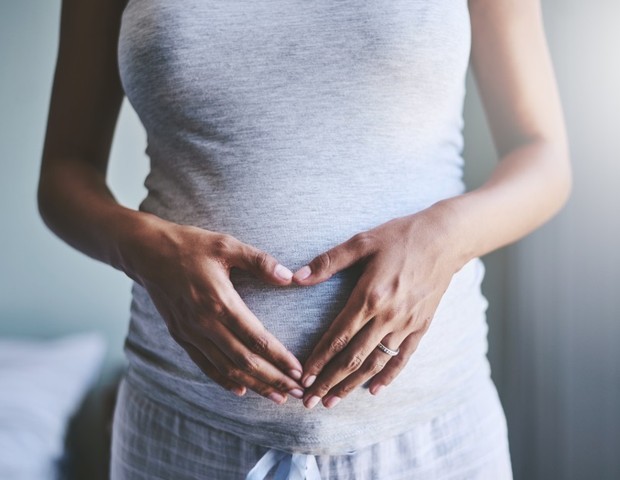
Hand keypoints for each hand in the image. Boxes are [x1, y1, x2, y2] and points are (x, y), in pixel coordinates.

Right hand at [122, 218, 304, 404]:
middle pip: (244, 361)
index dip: (279, 357)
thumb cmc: (190, 245)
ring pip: (226, 368)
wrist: (147, 252)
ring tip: (277, 397)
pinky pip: (204, 364)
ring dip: (254, 384)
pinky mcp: (180, 335)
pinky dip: (224, 380)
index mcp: (220, 301)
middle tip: (296, 392)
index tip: (298, 371)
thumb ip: (260, 261)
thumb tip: (289, 277)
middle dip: (273, 379)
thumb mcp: (227, 245)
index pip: (256, 338)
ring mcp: (190, 332)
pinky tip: (242, 389)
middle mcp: (204, 323)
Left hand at [291, 206, 464, 408]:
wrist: (445, 239)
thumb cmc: (400, 236)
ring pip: (375, 362)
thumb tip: (296, 277)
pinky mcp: (421, 326)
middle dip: (328, 381)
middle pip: (353, 357)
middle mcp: (387, 315)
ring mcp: (406, 324)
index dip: (318, 359)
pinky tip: (374, 389)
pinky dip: (388, 375)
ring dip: (352, 384)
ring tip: (333, 401)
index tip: (303, 377)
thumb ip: (329, 261)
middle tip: (310, 401)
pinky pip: (402, 357)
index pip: (338, 336)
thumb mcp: (362, 241)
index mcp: (369, 296)